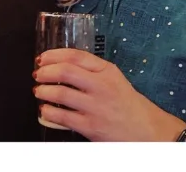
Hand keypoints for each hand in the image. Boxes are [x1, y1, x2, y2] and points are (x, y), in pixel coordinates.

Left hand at [35, 50, 183, 140]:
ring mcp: (96, 107)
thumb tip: (60, 63)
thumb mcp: (114, 78)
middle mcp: (101, 86)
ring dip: (44, 91)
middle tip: (37, 74)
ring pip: (61, 94)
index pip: (74, 55)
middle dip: (45, 71)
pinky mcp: (92, 127)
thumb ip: (91, 68)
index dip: (53, 55)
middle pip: (65, 71)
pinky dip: (49, 113)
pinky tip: (45, 111)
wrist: (148, 131)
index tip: (42, 58)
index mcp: (106, 71)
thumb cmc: (127, 103)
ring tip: (38, 91)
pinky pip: (63, 117)